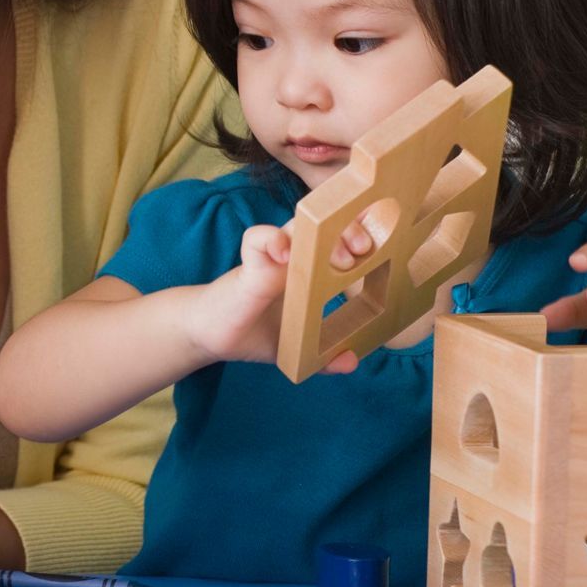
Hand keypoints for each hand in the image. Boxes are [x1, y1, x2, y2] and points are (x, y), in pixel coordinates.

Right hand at [184, 225, 357, 372]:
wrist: (209, 334)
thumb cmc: (251, 331)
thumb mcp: (295, 347)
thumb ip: (324, 356)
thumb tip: (351, 362)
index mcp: (308, 272)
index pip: (337, 240)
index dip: (358, 235)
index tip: (377, 251)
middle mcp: (292, 259)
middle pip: (324, 224)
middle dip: (349, 229)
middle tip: (366, 249)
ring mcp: (269, 259)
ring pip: (297, 225)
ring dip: (321, 233)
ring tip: (342, 257)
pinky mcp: (247, 266)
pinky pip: (257, 239)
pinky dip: (271, 240)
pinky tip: (285, 254)